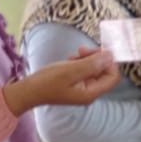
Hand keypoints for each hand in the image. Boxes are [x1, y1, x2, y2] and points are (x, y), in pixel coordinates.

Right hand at [4, 49, 119, 114]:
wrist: (28, 91)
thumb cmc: (47, 82)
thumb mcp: (70, 70)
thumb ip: (92, 64)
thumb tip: (110, 56)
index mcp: (91, 92)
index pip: (112, 77)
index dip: (109, 62)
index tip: (98, 50)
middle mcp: (89, 91)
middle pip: (103, 71)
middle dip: (96, 58)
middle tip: (82, 49)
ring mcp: (82, 87)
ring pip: (93, 68)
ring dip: (86, 58)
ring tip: (72, 56)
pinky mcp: (75, 82)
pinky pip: (84, 69)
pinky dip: (79, 62)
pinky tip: (69, 60)